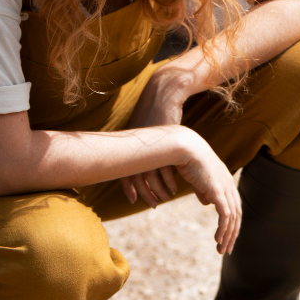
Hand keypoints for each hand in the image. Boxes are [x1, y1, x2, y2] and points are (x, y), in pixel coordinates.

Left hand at [120, 67, 189, 208]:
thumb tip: (141, 161)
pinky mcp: (164, 143)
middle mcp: (138, 146)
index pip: (125, 171)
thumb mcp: (148, 131)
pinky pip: (166, 167)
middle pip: (137, 176)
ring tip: (166, 198)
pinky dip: (169, 180)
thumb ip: (144, 147)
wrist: (164, 94)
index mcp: (130, 144)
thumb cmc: (157, 113)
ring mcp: (151, 144)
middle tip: (153, 205)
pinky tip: (174, 188)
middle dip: (144, 193)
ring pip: (152, 174)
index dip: (128, 187)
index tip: (132, 200)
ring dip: (158, 189)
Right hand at [174, 134, 241, 254]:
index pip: (235, 207)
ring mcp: (225, 188)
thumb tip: (207, 202)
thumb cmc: (189, 160)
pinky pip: (224, 215)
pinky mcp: (218, 191)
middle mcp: (229, 185)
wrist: (186, 147)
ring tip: (221, 249)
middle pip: (237, 215)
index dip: (232, 223)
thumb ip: (204, 190)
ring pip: (232, 218)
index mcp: (226, 182)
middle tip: (227, 250)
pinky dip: (223, 229)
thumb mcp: (198, 178)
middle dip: (232, 234)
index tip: (227, 237)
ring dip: (227, 236)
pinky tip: (218, 240)